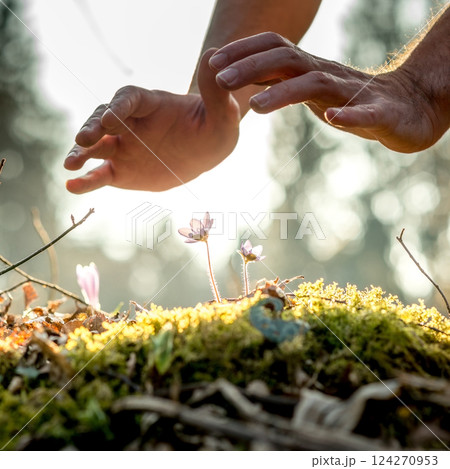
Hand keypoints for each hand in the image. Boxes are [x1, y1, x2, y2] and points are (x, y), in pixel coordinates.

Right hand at [64, 50, 239, 192]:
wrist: (205, 150)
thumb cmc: (214, 127)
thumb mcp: (223, 113)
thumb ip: (215, 92)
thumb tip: (214, 57)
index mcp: (150, 104)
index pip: (129, 99)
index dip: (119, 107)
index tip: (111, 118)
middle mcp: (130, 123)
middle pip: (104, 120)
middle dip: (92, 128)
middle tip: (83, 139)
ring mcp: (123, 147)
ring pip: (95, 147)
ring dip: (80, 154)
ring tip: (69, 165)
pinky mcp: (121, 170)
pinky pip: (100, 175)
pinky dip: (86, 181)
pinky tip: (71, 186)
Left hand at [210, 32, 442, 152]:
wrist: (405, 108)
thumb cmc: (350, 100)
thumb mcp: (308, 89)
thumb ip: (281, 82)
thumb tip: (247, 78)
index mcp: (309, 70)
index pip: (273, 50)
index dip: (242, 53)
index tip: (213, 64)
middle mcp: (326, 74)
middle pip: (286, 60)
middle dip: (251, 67)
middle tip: (220, 81)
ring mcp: (352, 92)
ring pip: (316, 84)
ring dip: (284, 92)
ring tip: (256, 107)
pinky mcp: (378, 112)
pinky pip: (363, 112)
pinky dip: (348, 114)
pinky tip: (332, 118)